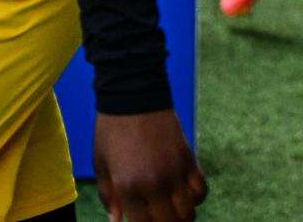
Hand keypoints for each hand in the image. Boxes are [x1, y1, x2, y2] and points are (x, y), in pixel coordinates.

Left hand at [92, 110, 206, 220]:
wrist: (133, 93)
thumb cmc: (112, 129)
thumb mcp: (101, 163)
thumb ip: (108, 195)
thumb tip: (116, 220)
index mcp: (128, 186)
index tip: (143, 218)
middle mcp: (154, 183)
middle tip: (159, 216)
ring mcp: (174, 171)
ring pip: (188, 212)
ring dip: (181, 215)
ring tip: (173, 209)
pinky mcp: (188, 158)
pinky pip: (201, 190)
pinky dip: (196, 198)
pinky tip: (185, 193)